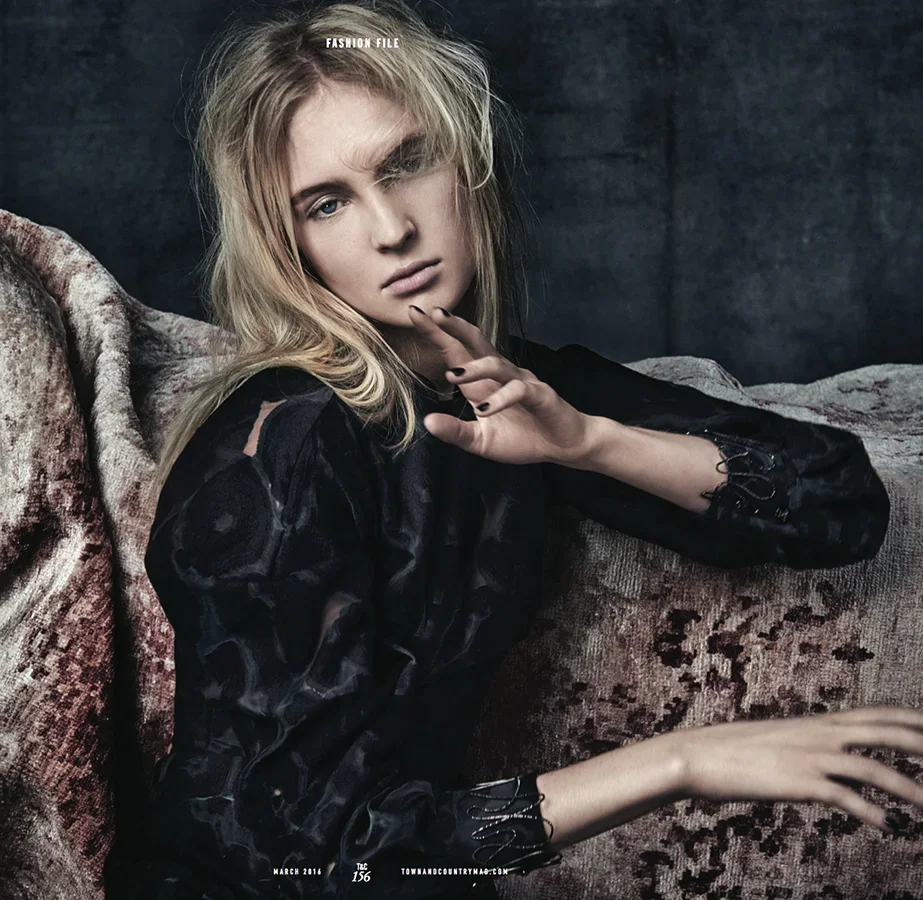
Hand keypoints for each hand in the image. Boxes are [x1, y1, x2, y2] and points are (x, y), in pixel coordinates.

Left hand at [408, 305, 589, 465]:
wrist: (564, 444)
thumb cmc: (523, 437)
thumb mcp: (481, 441)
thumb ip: (455, 432)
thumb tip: (427, 422)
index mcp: (482, 383)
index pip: (456, 351)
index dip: (437, 333)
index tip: (414, 314)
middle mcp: (500, 375)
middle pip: (475, 343)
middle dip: (454, 328)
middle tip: (433, 314)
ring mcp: (521, 382)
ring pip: (496, 365)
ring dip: (474, 368)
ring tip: (452, 376)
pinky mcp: (540, 395)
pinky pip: (519, 391)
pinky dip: (500, 400)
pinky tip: (483, 411)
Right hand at [667, 705, 922, 832]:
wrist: (697, 755)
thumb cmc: (732, 750)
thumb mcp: (777, 740)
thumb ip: (806, 745)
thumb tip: (822, 757)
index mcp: (816, 722)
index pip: (876, 713)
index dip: (911, 718)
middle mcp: (819, 734)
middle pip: (885, 733)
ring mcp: (810, 757)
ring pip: (875, 768)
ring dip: (911, 789)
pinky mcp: (799, 782)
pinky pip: (846, 798)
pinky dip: (874, 813)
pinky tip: (891, 827)